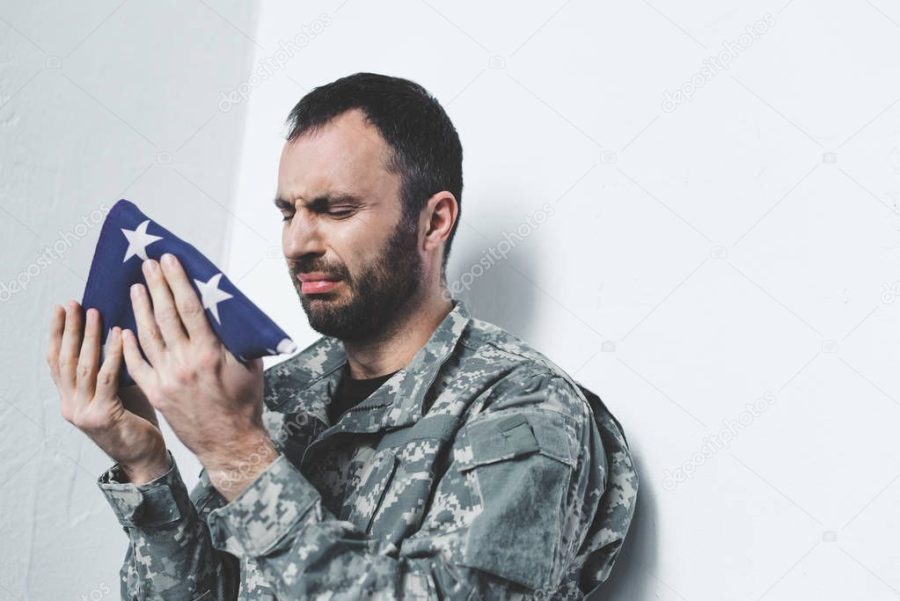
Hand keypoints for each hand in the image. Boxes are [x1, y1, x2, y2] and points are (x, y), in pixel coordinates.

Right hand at [47, 301, 169, 483]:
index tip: (61, 308)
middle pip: (65, 360)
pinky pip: (106, 379)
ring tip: (96, 313)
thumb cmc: (136, 421)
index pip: (56, 361)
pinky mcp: (104, 416)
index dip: (57, 333)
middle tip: (75, 303)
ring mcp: (84, 412)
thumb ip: (109, 369)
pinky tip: (119, 336)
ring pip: (83, 367)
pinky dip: (112, 355)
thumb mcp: (116, 392)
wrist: (145, 459)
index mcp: (70, 399)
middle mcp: (71, 405)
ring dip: (89, 337)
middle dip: (70, 329)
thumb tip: (117, 330)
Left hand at [121, 253, 274, 499]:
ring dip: (140, 309)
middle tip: (147, 265)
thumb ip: (237, 337)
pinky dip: (129, 345)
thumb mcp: (250, 365)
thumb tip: (227, 310)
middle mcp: (185, 362)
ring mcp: (167, 378)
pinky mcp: (156, 392)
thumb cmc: (245, 402)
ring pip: (148, 335)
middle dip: (156, 286)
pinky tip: (124, 329)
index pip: (190, 307)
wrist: (229, 442)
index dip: (177, 281)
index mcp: (211, 352)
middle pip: (165, 315)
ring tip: (136, 288)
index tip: (169, 261)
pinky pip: (137, 364)